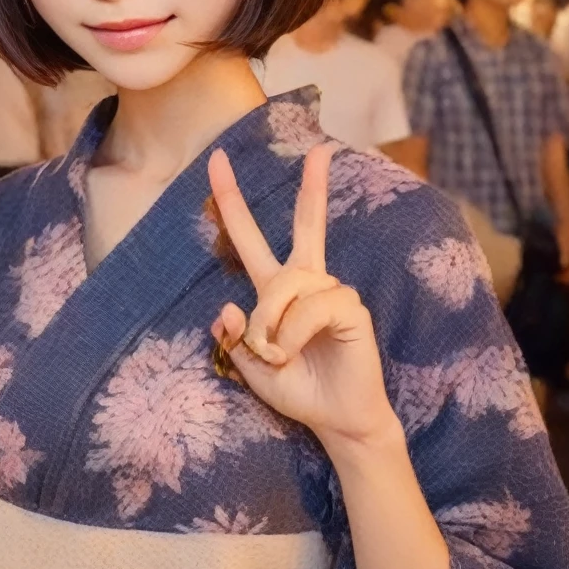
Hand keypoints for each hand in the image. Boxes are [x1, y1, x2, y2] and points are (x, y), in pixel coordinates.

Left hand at [207, 142, 398, 451]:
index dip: (231, 201)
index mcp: (276, 290)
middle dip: (312, 187)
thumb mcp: (250, 367)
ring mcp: (330, 292)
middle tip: (322, 149)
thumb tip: (225, 305)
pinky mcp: (350, 308)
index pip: (250, 238)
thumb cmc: (297, 389)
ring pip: (284, 287)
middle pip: (306, 225)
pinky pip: (309, 308)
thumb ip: (234, 339)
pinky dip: (292, 334)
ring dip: (269, 324)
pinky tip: (295, 351)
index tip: (218, 160)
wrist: (335, 419)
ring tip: (278, 353)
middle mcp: (305, 282)